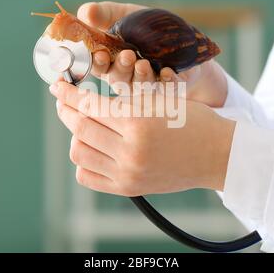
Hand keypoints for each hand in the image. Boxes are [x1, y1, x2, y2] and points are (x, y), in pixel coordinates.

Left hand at [49, 81, 234, 195]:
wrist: (216, 155)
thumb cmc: (192, 122)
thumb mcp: (159, 101)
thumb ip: (122, 100)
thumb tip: (86, 99)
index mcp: (138, 123)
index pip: (89, 105)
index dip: (69, 93)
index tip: (58, 85)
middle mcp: (130, 151)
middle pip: (79, 128)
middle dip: (66, 109)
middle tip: (63, 101)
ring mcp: (127, 174)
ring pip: (79, 153)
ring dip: (75, 135)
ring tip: (84, 125)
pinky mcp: (128, 189)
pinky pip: (88, 177)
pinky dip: (84, 161)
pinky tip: (93, 147)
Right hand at [77, 1, 227, 106]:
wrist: (181, 37)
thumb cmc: (144, 27)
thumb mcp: (123, 15)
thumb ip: (103, 14)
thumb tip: (85, 12)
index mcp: (110, 62)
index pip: (97, 67)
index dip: (97, 63)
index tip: (100, 54)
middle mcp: (125, 77)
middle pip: (118, 80)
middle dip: (121, 68)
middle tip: (127, 55)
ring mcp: (147, 85)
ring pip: (140, 87)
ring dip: (141, 76)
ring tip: (144, 63)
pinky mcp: (170, 86)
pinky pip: (167, 88)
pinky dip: (167, 81)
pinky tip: (167, 72)